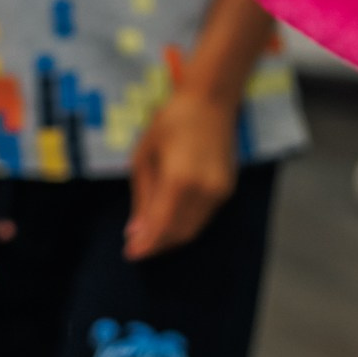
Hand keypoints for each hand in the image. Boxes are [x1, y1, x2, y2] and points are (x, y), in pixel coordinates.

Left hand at [125, 87, 237, 259]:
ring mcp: (220, 192)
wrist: (210, 102)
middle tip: (136, 248)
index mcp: (179, 180)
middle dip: (157, 245)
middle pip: (179, 233)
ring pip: (193, 229)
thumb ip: (142, 197)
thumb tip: (135, 232)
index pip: (161, 226)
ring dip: (171, 238)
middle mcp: (204, 191)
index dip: (146, 245)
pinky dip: (185, 225)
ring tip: (149, 237)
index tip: (130, 254)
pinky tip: (169, 222)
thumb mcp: (144, 157)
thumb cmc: (170, 122)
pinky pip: (203, 218)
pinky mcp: (227, 190)